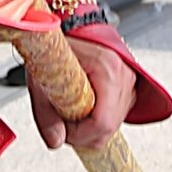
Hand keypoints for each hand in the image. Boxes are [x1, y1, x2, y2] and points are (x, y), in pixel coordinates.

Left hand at [31, 33, 138, 150]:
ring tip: (69, 109)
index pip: (102, 122)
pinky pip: (116, 117)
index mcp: (107, 68)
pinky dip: (97, 120)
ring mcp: (130, 81)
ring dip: (89, 127)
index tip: (60, 129)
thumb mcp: (41, 80)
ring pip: (113, 126)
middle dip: (82, 134)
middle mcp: (125, 74)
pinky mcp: (128, 87)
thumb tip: (55, 142)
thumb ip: (46, 115)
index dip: (79, 135)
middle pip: (109, 128)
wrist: (66, 29)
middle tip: (61, 119)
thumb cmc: (54, 47)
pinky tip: (82, 105)